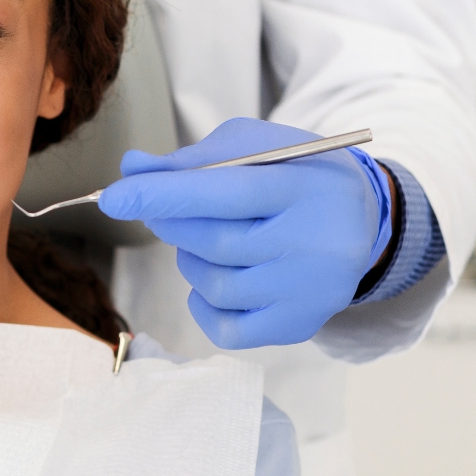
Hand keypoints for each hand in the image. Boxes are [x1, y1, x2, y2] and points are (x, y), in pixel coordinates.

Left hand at [97, 118, 393, 347]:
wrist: (363, 219)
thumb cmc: (294, 174)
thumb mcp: (254, 146)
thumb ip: (191, 159)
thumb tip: (132, 170)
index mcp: (303, 187)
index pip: (225, 193)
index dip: (164, 195)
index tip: (113, 196)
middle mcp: (313, 245)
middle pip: (214, 242)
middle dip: (171, 223)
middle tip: (162, 208)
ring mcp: (309, 292)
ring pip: (215, 286)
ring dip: (190, 260)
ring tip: (209, 239)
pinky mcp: (298, 324)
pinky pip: (227, 329)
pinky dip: (203, 304)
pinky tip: (216, 275)